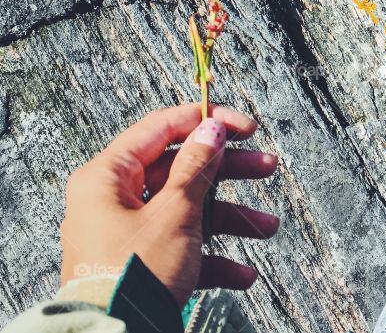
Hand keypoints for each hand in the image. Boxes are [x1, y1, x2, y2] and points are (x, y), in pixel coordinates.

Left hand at [60, 104, 279, 306]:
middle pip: (180, 169)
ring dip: (230, 217)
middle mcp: (113, 201)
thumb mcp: (174, 211)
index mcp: (108, 177)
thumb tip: (211, 130)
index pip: (161, 128)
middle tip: (264, 166)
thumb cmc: (132, 273)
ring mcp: (127, 233)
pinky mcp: (140, 263)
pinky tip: (242, 273)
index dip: (206, 121)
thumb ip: (196, 165)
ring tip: (267, 226)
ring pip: (187, 209)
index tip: (243, 127)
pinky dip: (212, 257)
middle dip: (228, 172)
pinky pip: (181, 248)